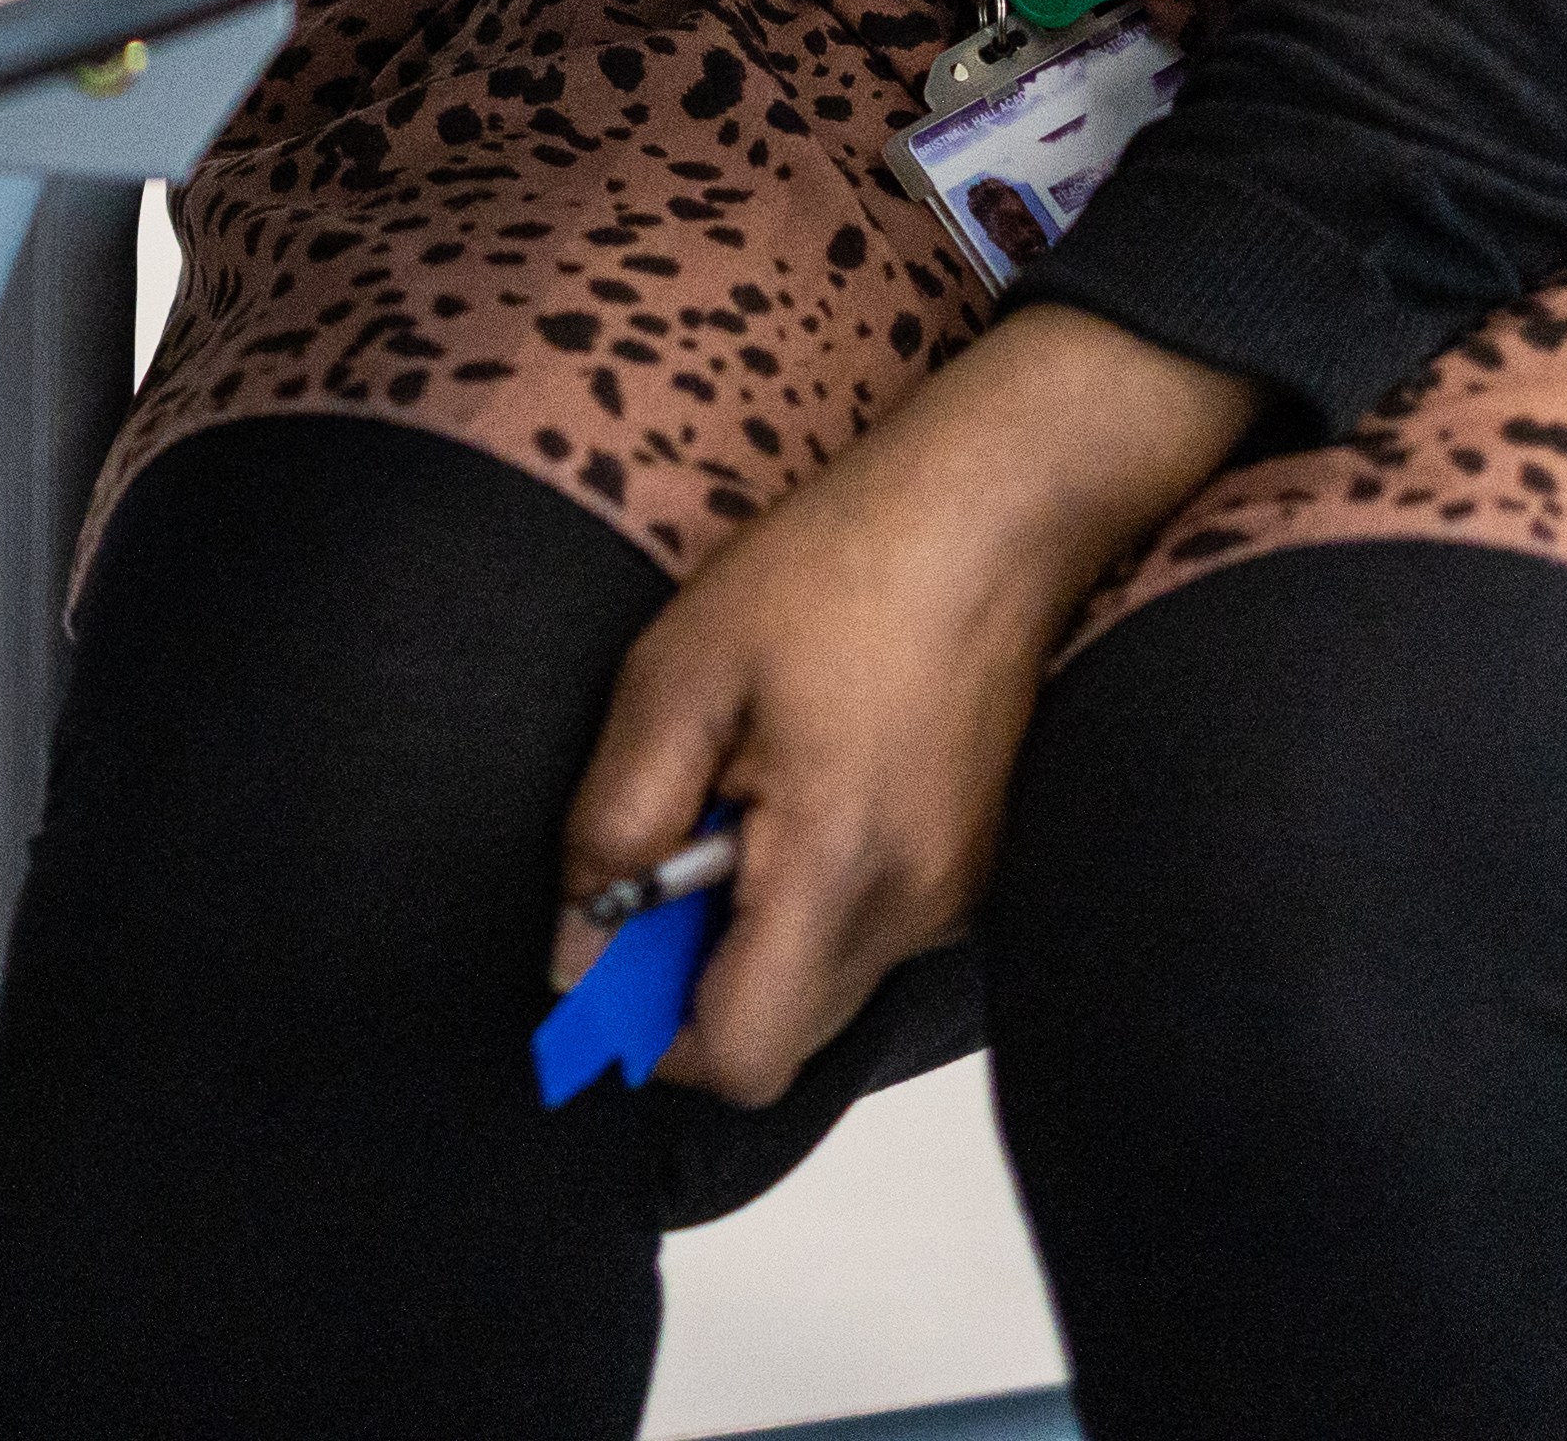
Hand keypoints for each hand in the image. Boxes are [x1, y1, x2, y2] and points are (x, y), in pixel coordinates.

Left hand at [548, 304, 1263, 1102]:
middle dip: (698, 976)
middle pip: (783, 1034)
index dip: (651, 1031)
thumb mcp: (678, 677)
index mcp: (840, 874)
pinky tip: (802, 782)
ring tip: (740, 792)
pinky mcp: (979, 868)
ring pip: (827, 984)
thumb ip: (617, 827)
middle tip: (666, 848)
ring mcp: (961, 897)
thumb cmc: (831, 571)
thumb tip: (573, 954)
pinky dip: (814, 895)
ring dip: (758, 928)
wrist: (993, 508)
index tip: (606, 949)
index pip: (740, 1059)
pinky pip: (872, 931)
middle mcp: (917, 915)